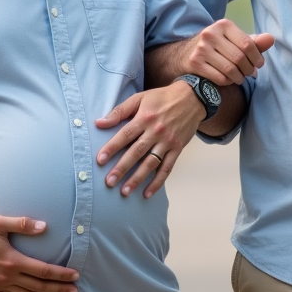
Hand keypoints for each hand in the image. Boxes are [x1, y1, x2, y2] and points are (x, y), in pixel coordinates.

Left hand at [95, 82, 205, 198]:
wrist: (192, 98)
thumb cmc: (162, 98)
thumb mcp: (140, 98)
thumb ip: (119, 111)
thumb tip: (99, 123)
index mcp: (144, 118)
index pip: (125, 135)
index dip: (112, 148)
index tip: (100, 160)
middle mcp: (156, 131)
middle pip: (136, 152)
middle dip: (122, 168)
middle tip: (109, 182)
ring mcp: (168, 142)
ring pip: (151, 163)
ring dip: (137, 178)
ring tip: (125, 191)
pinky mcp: (177, 149)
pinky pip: (167, 168)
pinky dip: (157, 182)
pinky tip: (147, 193)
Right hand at [182, 19, 274, 85]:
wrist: (185, 53)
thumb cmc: (216, 46)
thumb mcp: (233, 40)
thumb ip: (253, 41)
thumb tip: (271, 39)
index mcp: (223, 25)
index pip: (247, 44)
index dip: (257, 57)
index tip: (259, 65)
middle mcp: (210, 34)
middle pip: (239, 58)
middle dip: (248, 69)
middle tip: (250, 73)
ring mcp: (201, 49)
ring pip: (230, 69)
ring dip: (239, 77)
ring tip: (240, 78)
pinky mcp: (195, 63)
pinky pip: (220, 78)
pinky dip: (228, 82)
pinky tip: (229, 79)